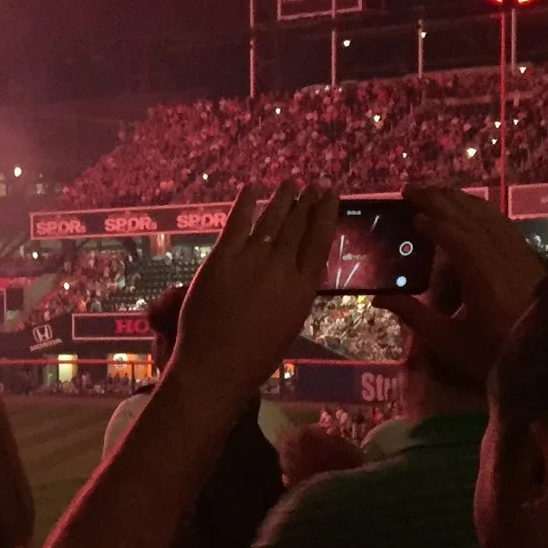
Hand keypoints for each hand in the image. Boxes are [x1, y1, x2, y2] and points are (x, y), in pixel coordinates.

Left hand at [160, 182, 338, 410]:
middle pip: (297, 226)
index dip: (326, 215)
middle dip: (307, 202)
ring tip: (291, 182)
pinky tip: (252, 187)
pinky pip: (236, 223)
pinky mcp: (221, 258)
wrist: (215, 365)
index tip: (331, 196)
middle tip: (314, 184)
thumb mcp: (289, 324)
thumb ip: (294, 294)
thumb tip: (297, 273)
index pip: (319, 241)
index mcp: (303, 288)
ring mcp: (250, 260)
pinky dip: (245, 203)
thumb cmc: (255, 357)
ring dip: (282, 198)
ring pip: (271, 220)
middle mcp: (281, 267)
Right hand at [384, 185, 546, 381]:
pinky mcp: (528, 257)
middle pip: (470, 218)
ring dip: (460, 200)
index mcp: (482, 276)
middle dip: (440, 200)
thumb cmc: (493, 354)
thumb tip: (379, 298)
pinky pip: (503, 223)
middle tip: (411, 189)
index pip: (456, 238)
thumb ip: (413, 315)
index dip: (433, 224)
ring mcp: (519, 254)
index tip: (412, 216)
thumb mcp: (448, 341)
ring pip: (488, 216)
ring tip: (435, 191)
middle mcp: (502, 257)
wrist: (545, 358)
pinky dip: (482, 210)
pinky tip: (470, 207)